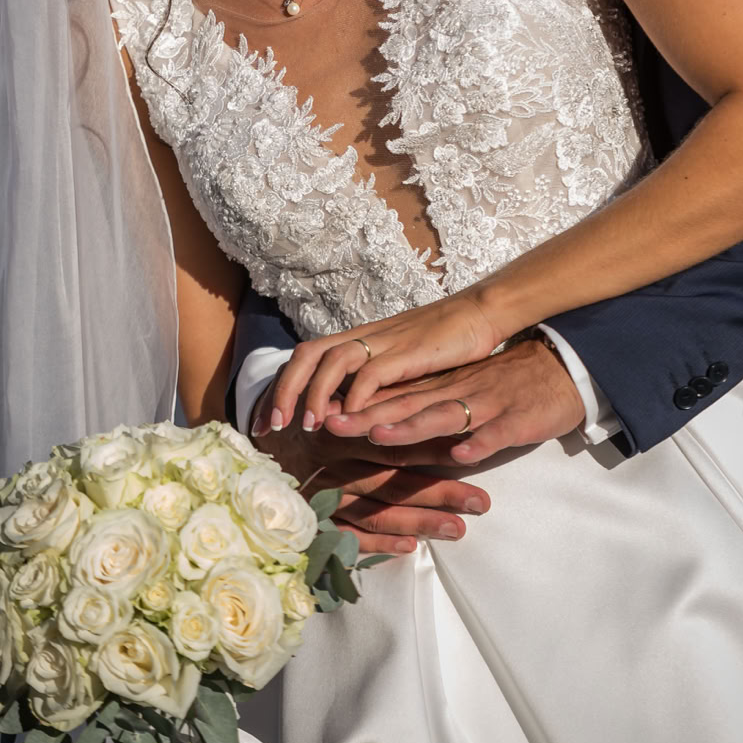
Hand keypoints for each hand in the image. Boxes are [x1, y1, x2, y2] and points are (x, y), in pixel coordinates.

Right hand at [250, 394, 490, 556]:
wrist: (242, 450)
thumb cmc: (298, 419)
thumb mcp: (325, 401)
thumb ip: (364, 405)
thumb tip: (419, 397)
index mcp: (339, 428)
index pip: (394, 439)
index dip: (435, 445)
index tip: (474, 451)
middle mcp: (331, 462)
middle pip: (393, 477)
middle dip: (439, 490)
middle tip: (483, 502)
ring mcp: (319, 496)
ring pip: (375, 510)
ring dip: (418, 521)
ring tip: (460, 529)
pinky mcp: (308, 523)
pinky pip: (345, 537)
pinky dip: (376, 545)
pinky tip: (411, 550)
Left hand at [269, 290, 504, 430]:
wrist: (478, 314)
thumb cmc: (440, 344)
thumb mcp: (396, 362)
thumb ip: (369, 380)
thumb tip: (340, 408)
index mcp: (357, 338)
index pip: (303, 357)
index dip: (279, 387)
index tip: (264, 422)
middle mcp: (364, 336)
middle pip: (307, 355)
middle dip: (284, 391)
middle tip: (272, 428)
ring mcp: (385, 342)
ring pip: (334, 362)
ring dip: (316, 395)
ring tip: (309, 428)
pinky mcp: (410, 352)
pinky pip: (373, 371)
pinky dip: (357, 396)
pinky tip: (352, 419)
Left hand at [324, 339, 586, 464]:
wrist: (558, 370)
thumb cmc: (504, 386)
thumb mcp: (457, 392)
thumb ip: (423, 406)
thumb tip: (379, 423)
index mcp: (438, 390)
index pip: (388, 398)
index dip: (353, 407)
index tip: (315, 416)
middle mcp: (455, 394)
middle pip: (404, 404)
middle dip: (365, 417)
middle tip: (327, 424)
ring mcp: (485, 405)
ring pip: (444, 414)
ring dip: (412, 425)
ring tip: (381, 434)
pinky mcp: (517, 418)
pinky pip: (496, 431)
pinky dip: (479, 441)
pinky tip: (463, 452)